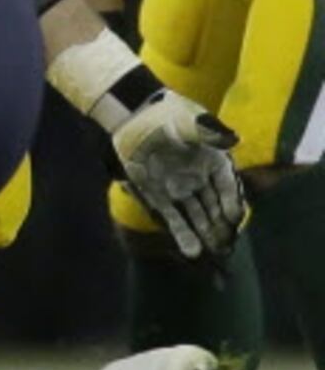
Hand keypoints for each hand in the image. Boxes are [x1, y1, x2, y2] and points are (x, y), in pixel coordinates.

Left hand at [112, 89, 248, 260]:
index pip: (228, 186)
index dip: (232, 202)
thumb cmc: (165, 115)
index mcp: (213, 161)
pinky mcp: (159, 196)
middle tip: (228, 247)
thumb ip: (207, 132)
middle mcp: (200, 178)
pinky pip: (173, 218)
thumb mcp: (188, 121)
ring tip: (215, 254)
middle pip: (216, 207)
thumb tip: (233, 138)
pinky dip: (182, 234)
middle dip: (223, 227)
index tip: (235, 218)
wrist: (133, 118)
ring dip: (205, 234)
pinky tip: (192, 252)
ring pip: (197, 216)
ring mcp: (180, 188)